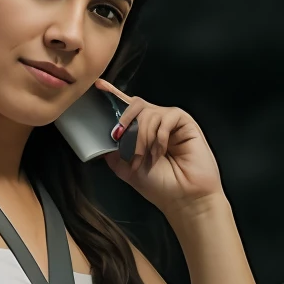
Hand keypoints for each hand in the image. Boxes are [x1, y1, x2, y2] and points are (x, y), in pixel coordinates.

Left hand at [97, 80, 224, 214]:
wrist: (183, 198)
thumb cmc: (159, 186)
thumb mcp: (126, 169)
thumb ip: (112, 152)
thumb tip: (100, 138)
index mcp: (141, 132)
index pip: (126, 108)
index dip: (113, 95)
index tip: (98, 85)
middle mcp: (155, 123)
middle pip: (135, 105)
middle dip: (125, 123)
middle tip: (122, 141)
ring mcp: (169, 122)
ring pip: (148, 113)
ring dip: (142, 138)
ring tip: (146, 158)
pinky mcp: (185, 122)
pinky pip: (166, 117)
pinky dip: (159, 136)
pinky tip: (161, 152)